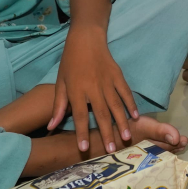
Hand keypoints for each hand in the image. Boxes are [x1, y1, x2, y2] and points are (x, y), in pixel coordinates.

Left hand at [49, 25, 138, 153]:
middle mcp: (93, 87)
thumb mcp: (60, 82)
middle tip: (112, 150)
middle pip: (101, 114)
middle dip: (106, 133)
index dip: (81, 132)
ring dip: (121, 122)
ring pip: (116, 105)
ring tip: (126, 138)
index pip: (79, 115)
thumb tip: (51, 126)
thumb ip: (58, 105)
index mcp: (77, 90)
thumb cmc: (70, 61)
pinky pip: (126, 92)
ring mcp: (108, 81)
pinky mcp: (118, 75)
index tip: (84, 148)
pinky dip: (131, 104)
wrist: (86, 38)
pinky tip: (136, 116)